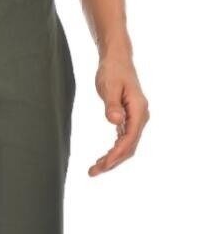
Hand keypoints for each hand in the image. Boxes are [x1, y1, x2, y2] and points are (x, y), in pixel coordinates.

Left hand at [89, 56, 149, 175]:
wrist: (117, 60)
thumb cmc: (112, 71)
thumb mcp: (109, 86)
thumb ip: (111, 105)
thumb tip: (115, 122)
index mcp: (138, 109)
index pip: (129, 138)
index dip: (116, 154)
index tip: (103, 165)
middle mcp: (140, 116)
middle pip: (129, 146)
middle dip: (113, 161)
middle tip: (93, 172)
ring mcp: (135, 118)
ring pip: (126, 145)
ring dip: (112, 159)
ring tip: (94, 170)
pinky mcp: (128, 118)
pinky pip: (123, 140)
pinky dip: (113, 150)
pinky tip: (102, 158)